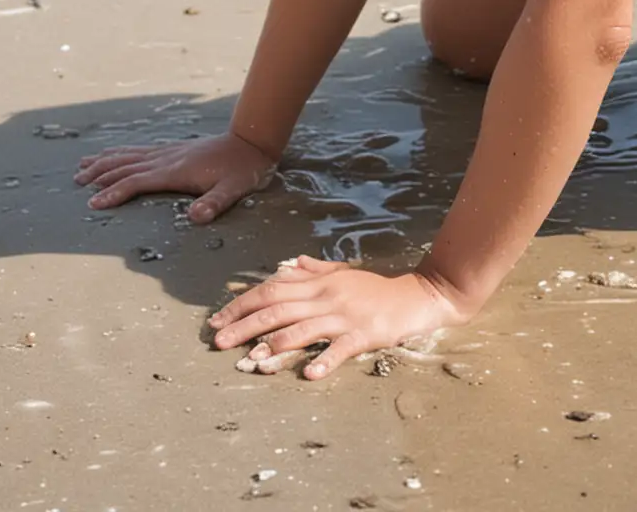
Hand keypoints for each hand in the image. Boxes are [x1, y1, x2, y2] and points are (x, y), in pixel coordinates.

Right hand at [73, 131, 275, 222]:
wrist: (252, 141)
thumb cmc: (244, 169)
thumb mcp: (234, 189)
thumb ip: (214, 202)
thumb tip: (196, 217)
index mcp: (176, 171)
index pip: (137, 181)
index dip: (115, 192)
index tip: (94, 203)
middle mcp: (167, 158)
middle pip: (126, 165)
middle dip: (101, 174)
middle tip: (77, 182)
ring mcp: (169, 152)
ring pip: (129, 155)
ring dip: (106, 161)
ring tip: (83, 166)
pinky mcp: (174, 149)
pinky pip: (140, 150)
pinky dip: (121, 152)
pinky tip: (113, 154)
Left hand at [208, 256, 468, 378]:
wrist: (419, 295)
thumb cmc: (378, 287)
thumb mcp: (345, 273)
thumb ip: (315, 270)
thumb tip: (291, 264)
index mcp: (320, 282)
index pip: (272, 289)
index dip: (242, 303)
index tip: (217, 319)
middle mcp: (327, 296)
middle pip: (278, 309)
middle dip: (245, 325)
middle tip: (219, 342)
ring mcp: (346, 315)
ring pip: (303, 328)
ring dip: (274, 344)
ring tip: (252, 359)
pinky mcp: (365, 334)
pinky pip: (341, 348)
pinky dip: (324, 360)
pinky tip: (308, 374)